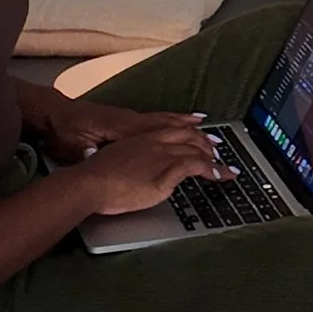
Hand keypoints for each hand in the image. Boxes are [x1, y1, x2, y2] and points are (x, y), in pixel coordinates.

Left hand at [33, 101, 204, 162]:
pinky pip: (154, 118)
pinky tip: (174, 121)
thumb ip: (88, 150)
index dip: (183, 140)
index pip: (160, 133)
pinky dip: (170, 118)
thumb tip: (95, 153)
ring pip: (163, 119)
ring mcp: (127, 118)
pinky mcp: (123, 119)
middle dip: (193, 133)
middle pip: (168, 125)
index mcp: (122, 129)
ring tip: (204, 124)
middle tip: (216, 143)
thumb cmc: (62, 132)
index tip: (204, 149)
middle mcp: (130, 121)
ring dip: (184, 123)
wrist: (49, 114)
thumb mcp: (72, 146)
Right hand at [70, 126, 233, 216]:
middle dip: (206, 142)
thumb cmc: (93, 178)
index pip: (171, 128)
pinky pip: (197, 166)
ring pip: (196, 150)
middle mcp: (154, 142)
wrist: (88, 183)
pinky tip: (219, 176)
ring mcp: (162, 155)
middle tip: (218, 149)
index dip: (188, 130)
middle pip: (188, 136)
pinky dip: (212, 170)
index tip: (199, 131)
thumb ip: (128, 164)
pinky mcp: (167, 171)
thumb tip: (134, 172)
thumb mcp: (113, 163)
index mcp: (140, 137)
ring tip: (224, 167)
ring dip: (214, 158)